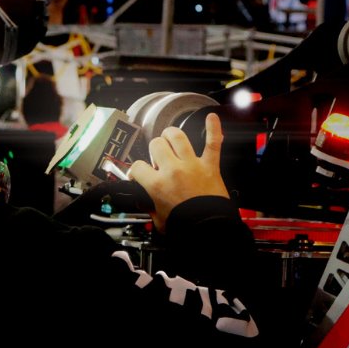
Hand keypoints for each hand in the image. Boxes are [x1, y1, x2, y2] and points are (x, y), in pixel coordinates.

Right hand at [127, 113, 227, 231]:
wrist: (209, 229)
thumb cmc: (185, 226)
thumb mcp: (158, 220)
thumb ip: (150, 207)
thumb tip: (146, 201)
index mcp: (157, 185)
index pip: (137, 167)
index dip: (136, 171)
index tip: (139, 175)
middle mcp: (173, 170)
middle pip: (156, 145)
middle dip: (155, 151)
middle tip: (159, 160)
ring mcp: (192, 165)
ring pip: (177, 137)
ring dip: (171, 135)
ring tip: (171, 138)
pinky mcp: (209, 166)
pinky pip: (213, 143)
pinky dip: (213, 129)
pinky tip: (211, 118)